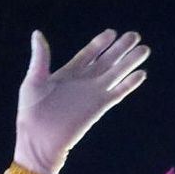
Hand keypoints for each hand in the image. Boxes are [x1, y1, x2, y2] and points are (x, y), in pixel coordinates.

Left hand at [13, 29, 148, 173]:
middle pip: (106, 61)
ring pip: (116, 74)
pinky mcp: (100, 107)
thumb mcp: (33, 81)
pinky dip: (129, 84)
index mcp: (67, 74)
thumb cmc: (31, 113)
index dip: (100, 44)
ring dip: (130, 62)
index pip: (88, 54)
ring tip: (144, 49)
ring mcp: (93, 94)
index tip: (112, 33)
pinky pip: (118, 92)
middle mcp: (83, 82)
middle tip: (134, 35)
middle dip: (120, 49)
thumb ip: (41, 57)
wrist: (38, 140)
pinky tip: (141, 74)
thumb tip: (37, 33)